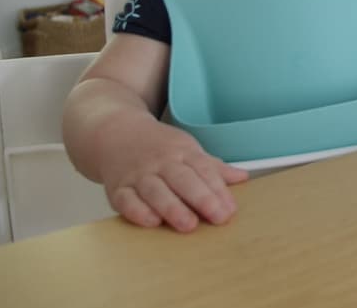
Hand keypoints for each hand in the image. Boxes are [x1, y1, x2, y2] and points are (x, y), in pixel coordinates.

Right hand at [98, 118, 247, 231]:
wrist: (115, 132)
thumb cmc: (157, 145)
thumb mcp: (187, 149)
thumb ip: (213, 167)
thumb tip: (242, 177)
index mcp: (182, 152)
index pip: (204, 170)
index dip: (219, 189)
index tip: (230, 208)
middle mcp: (161, 162)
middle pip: (183, 180)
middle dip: (202, 198)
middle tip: (218, 217)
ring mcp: (138, 175)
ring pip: (156, 191)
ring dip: (173, 208)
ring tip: (189, 225)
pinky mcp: (118, 187)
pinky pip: (126, 200)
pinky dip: (137, 211)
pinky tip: (152, 221)